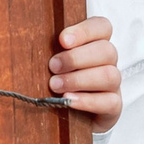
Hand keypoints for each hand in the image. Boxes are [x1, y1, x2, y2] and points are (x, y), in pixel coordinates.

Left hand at [50, 17, 120, 132]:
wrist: (68, 115)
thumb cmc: (59, 81)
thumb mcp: (53, 62)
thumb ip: (50, 50)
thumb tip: (30, 40)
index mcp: (95, 44)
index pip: (102, 27)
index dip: (84, 31)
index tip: (62, 40)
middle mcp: (107, 62)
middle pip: (106, 50)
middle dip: (76, 58)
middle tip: (52, 66)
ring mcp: (113, 85)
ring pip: (110, 75)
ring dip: (79, 79)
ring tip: (55, 85)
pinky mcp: (113, 106)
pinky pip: (110, 101)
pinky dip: (87, 100)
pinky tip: (68, 100)